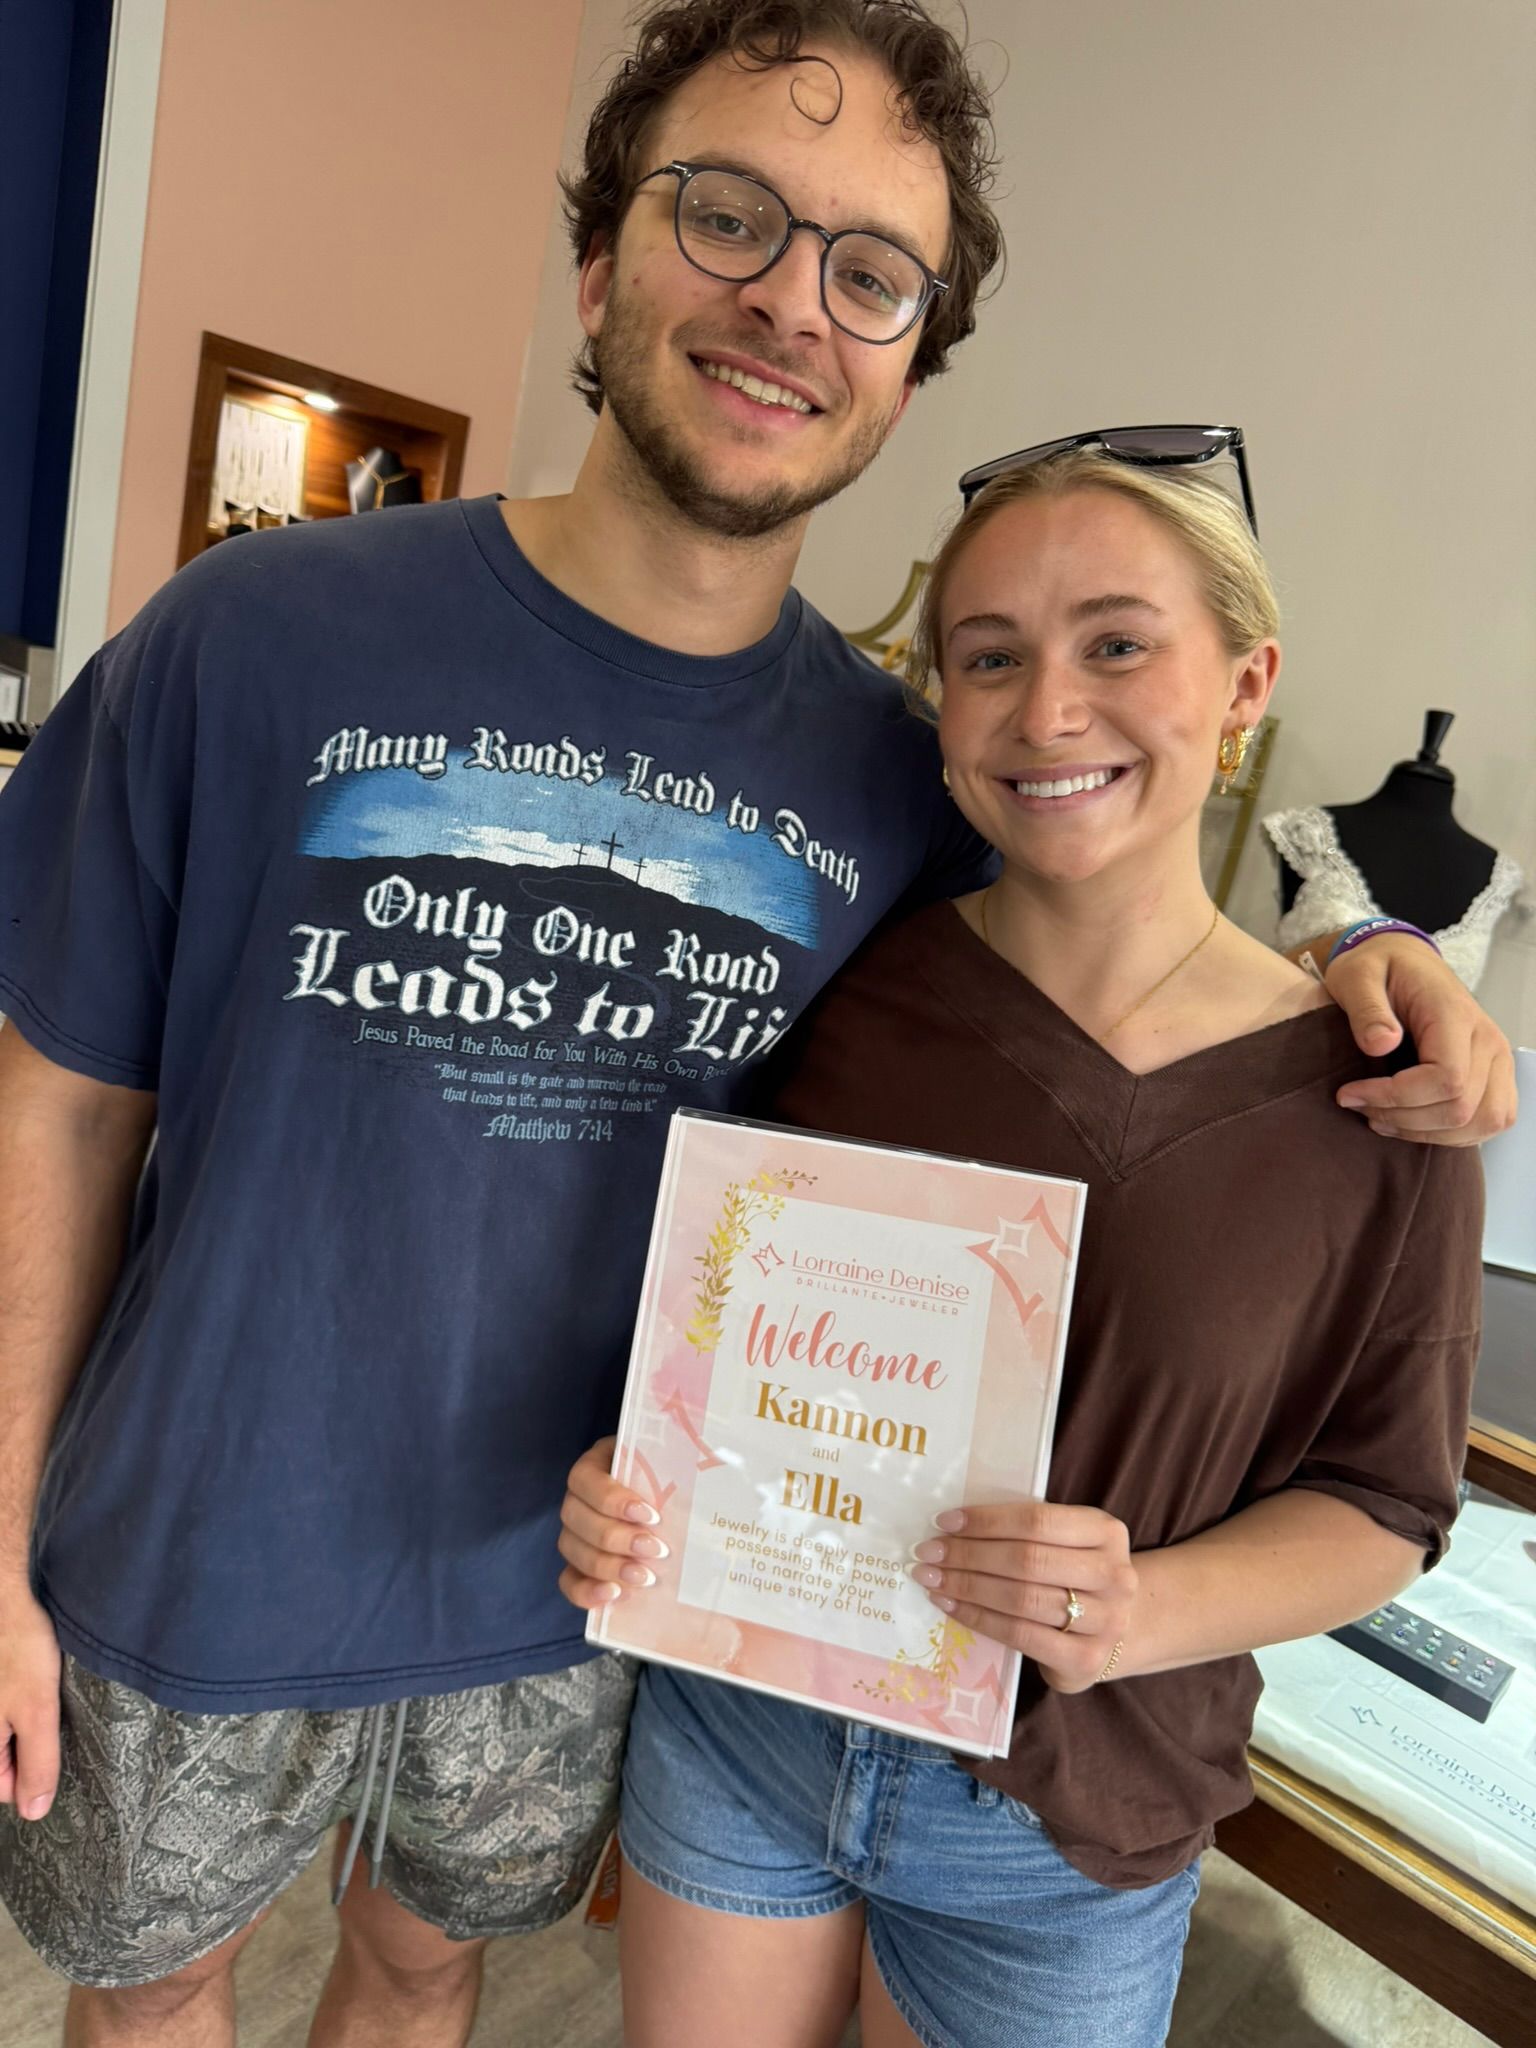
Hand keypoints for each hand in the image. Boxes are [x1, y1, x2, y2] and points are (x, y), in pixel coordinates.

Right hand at [0, 1585, 61, 1820]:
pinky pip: (2, 1711)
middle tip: (39, 1709)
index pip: (3, 1788)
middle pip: (0, 1759)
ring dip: (19, 1720)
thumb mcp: (38, 1710)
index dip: (32, 1770)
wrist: (1, 1596)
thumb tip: (34, 1812)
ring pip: (2, 1734)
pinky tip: (24, 1676)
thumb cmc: (17, 1647)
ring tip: (30, 1689)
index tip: (50, 1740)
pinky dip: (14, 1701)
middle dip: (23, 1744)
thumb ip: (37, 1763)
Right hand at [556, 1437, 668, 1611]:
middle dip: (616, 1537)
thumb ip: (679, 1469)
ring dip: (607, 1565)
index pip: (585, 1479)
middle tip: (656, 1550)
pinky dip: (587, 1591)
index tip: (651, 1515)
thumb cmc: (677, 1478)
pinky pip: (569, 1580)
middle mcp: (580, 1498)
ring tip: (644, 1577)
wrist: (678, 1505)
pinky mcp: (579, 1565)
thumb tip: (717, 1473)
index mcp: (598, 1465)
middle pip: (575, 1517)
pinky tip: (614, 1596)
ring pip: (571, 1548)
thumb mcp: (675, 1465)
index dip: (611, 1499)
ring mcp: (576, 1532)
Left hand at [910, 1501, 1135, 1694]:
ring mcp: (1106, 1621)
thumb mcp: (1066, 1542)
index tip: (944, 1522)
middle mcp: (1114, 1575)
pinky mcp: (1086, 1660)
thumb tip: (953, 1525)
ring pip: (1022, 1599)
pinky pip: (1020, 1635)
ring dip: (967, 1587)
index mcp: (1106, 1532)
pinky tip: (951, 1607)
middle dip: (968, 1555)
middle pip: (1027, 1560)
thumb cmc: (1074, 1575)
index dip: (986, 1521)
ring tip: (931, 1579)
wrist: (1113, 1631)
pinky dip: (979, 1619)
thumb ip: (1027, 1532)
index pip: (1037, 1520)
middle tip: (927, 1552)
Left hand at [1325, 935, 1515, 1144]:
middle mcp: (1488, 1040)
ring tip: (1380, 1119)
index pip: (1446, 1079)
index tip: (1349, 1094)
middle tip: (1359, 1107)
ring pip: (1480, 1123)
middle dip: (1404, 1120)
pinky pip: (1488, 1121)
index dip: (1395, 1099)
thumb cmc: (1379, 968)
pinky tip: (1410, 1123)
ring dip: (1426, 1133)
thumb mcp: (1357, 975)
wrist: (1404, 961)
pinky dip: (1450, 1134)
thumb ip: (1366, 1007)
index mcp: (1455, 1014)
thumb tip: (1381, 1044)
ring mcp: (1497, 1061)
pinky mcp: (1496, 1077)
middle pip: (1461, 1108)